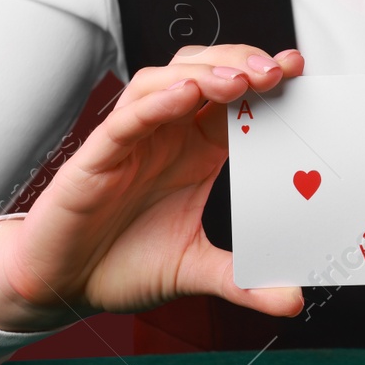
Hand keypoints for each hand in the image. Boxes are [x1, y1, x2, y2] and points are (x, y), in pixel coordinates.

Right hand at [0, 44, 305, 331]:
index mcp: (196, 151)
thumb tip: (292, 301)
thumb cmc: (121, 263)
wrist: (63, 287)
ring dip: (205, 74)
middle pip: (205, 73)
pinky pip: (127, 119)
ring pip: (166, 82)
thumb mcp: (195, 270)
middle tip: (279, 71)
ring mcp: (131, 141)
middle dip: (242, 63)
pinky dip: (157, 102)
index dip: (266, 81)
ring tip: (241, 79)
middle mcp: (166, 136)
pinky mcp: (97, 157)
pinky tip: (185, 94)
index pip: (237, 100)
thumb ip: (243, 281)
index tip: (300, 72)